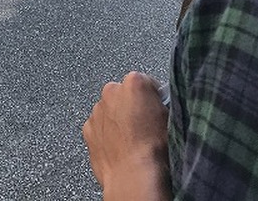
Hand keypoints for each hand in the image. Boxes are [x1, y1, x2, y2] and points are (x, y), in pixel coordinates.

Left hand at [83, 71, 172, 200]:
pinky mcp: (87, 128)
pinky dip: (105, 133)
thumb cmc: (153, 150)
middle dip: (131, 105)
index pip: (145, 82)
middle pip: (124, 93)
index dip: (153, 96)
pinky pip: (98, 126)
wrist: (133, 176)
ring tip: (131, 139)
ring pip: (109, 110)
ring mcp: (97, 110)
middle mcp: (112, 92)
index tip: (156, 107)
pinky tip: (119, 146)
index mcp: (134, 83)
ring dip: (117, 119)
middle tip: (143, 124)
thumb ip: (160, 102)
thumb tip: (158, 104)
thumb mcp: (170, 118)